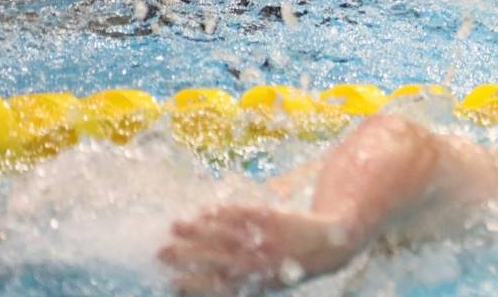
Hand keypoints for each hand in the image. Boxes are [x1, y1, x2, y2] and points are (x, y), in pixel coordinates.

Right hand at [158, 204, 358, 294]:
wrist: (335, 243)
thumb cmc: (291, 264)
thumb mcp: (267, 280)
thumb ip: (238, 282)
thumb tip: (194, 285)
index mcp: (258, 284)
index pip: (221, 287)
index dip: (196, 286)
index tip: (172, 282)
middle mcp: (262, 265)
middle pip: (219, 260)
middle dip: (189, 255)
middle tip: (162, 251)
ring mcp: (269, 241)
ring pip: (228, 235)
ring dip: (200, 231)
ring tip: (176, 226)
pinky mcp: (276, 219)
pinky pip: (246, 215)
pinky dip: (224, 213)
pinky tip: (206, 210)